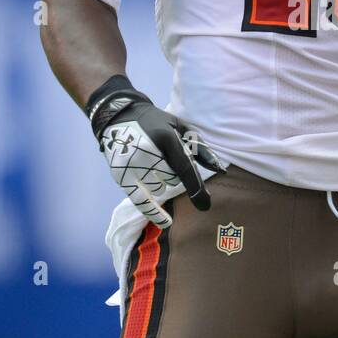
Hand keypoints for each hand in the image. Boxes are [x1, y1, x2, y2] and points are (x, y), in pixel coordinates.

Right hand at [89, 82, 223, 227]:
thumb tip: (220, 169)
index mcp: (165, 138)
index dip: (196, 188)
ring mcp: (132, 165)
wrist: (118, 115)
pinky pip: (140, 200)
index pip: (184, 168)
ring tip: (152, 163)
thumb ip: (200, 148)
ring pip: (158, 188)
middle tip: (163, 158)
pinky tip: (166, 222)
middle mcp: (147, 152)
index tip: (206, 204)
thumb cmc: (155, 122)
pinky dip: (153, 212)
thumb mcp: (180, 127)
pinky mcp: (120, 175)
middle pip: (172, 179)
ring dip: (161, 182)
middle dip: (174, 174)